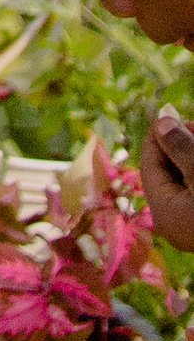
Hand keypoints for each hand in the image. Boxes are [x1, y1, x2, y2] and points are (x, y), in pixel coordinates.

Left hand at [140, 107, 193, 246]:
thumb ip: (183, 149)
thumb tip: (162, 122)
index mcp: (166, 214)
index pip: (150, 165)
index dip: (160, 136)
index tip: (172, 115)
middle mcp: (175, 224)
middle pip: (168, 172)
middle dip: (182, 146)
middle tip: (193, 124)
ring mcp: (191, 226)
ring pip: (185, 179)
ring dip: (192, 156)